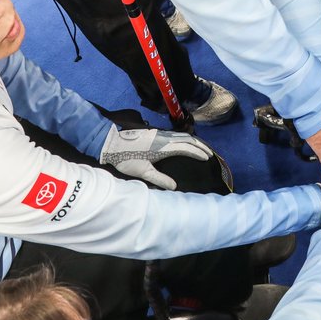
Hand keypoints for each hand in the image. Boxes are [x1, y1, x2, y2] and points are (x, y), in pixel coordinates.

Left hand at [99, 126, 213, 189]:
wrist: (111, 142)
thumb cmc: (126, 158)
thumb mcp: (143, 172)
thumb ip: (159, 179)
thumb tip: (175, 187)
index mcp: (164, 147)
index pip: (187, 148)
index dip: (198, 153)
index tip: (207, 158)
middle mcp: (165, 137)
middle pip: (188, 138)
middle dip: (200, 145)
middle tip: (209, 153)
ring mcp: (160, 133)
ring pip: (182, 135)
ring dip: (193, 140)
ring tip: (200, 148)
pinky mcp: (155, 133)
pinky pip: (176, 134)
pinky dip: (185, 138)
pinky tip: (184, 143)